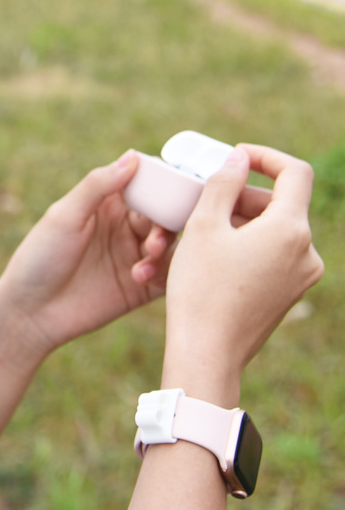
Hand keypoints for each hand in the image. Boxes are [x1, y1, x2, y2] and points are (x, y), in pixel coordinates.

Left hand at [0, 152, 173, 363]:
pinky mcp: (141, 287)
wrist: (31, 313)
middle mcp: (126, 226)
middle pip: (164, 213)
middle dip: (166, 220)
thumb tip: (133, 155)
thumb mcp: (66, 215)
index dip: (164, 182)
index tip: (177, 185)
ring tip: (147, 255)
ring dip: (165, 246)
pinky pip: (168, 275)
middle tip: (154, 235)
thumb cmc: (41, 256)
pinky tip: (140, 276)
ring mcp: (134, 256)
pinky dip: (163, 272)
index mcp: (108, 203)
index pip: (146, 183)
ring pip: (170, 244)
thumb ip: (98, 186)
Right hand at [162, 145, 323, 401]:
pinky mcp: (290, 293)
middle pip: (281, 202)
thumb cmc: (201, 288)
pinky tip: (214, 254)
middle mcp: (307, 252)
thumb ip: (223, 183)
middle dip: (243, 194)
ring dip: (242, 219)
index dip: (266, 156)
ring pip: (275, 228)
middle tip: (205, 198)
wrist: (207, 353)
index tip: (236, 157)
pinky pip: (274, 253)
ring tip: (201, 229)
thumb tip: (239, 159)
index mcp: (290, 230)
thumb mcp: (204, 225)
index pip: (295, 172)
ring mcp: (302, 276)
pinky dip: (248, 243)